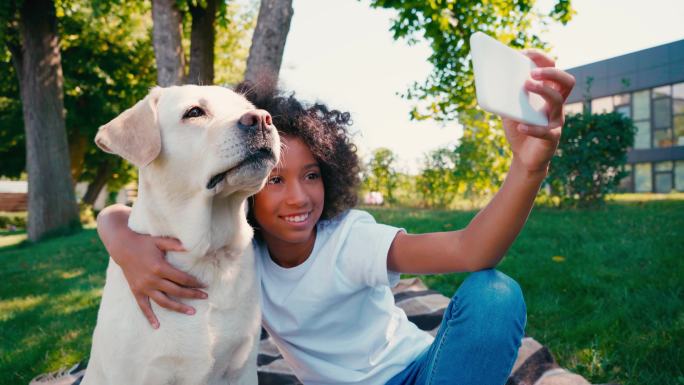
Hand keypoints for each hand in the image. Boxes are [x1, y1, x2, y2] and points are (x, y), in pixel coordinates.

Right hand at [97, 206, 208, 327]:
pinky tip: (157, 326)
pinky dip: (149, 317)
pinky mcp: (136, 291)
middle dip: (192, 295)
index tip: (205, 285)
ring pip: (164, 302)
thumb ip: (175, 244)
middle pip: (176, 291)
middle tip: (205, 297)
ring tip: (191, 312)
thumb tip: (191, 247)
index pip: (182, 279)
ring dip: (178, 308)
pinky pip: (143, 307)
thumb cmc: (143, 242)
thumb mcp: (159, 240)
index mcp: (160, 267)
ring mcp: (144, 287)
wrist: (122, 246)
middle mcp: (152, 280)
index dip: (195, 282)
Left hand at [502, 49, 575, 173]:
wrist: (523, 157)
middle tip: (532, 72)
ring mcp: (556, 120)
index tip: (524, 53)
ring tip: (526, 86)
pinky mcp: (552, 138)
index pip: (553, 69)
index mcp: (547, 93)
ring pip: (557, 100)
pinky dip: (532, 127)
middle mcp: (556, 104)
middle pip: (566, 81)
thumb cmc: (519, 128)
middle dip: (551, 73)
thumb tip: (490, 78)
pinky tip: (521, 126)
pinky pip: (545, 131)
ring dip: (542, 90)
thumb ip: (505, 95)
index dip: (541, 58)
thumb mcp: (509, 109)